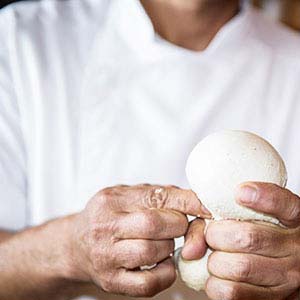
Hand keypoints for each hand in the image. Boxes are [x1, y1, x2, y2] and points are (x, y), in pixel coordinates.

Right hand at [70, 184, 209, 296]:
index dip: (188, 203)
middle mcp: (105, 226)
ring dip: (169, 248)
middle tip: (178, 226)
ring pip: (153, 252)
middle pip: (155, 224)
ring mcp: (106, 256)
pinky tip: (162, 262)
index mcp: (112, 200)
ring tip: (164, 242)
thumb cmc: (111, 216)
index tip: (208, 208)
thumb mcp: (129, 195)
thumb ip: (161, 196)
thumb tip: (200, 203)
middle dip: (178, 225)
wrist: (76, 245)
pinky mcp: (111, 282)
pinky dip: (166, 273)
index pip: (157, 197)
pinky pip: (149, 283)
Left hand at [205, 182, 299, 299]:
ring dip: (215, 261)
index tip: (239, 192)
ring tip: (217, 256)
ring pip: (239, 268)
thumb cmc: (263, 233)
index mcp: (293, 220)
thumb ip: (234, 211)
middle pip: (247, 238)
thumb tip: (202, 230)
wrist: (286, 268)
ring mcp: (287, 277)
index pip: (284, 204)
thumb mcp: (259, 215)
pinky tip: (219, 275)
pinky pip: (233, 292)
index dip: (263, 197)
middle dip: (216, 235)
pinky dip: (215, 283)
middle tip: (212, 235)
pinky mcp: (273, 299)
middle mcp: (295, 248)